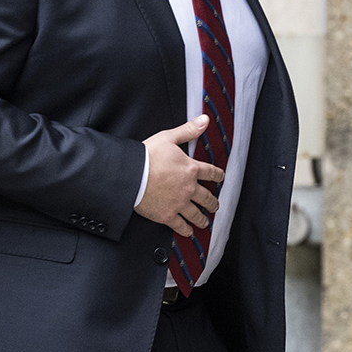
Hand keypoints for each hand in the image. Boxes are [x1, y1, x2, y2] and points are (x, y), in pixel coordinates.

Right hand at [135, 115, 223, 235]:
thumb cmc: (147, 156)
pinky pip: (180, 226)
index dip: (218, 175)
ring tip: (205, 221)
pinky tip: (189, 232)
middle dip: (213, 202)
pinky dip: (186, 230)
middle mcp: (189, 188)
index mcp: (191, 169)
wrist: (131, 176)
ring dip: (203, 218)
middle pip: (207, 198)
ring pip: (197, 214)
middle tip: (215, 205)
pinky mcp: (167, 215)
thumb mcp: (169, 138)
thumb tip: (205, 120)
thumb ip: (188, 130)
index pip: (211, 173)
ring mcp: (179, 203)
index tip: (220, 178)